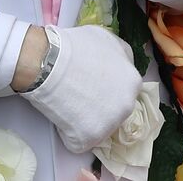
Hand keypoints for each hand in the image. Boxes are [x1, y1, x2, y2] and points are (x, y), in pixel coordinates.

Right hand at [18, 24, 143, 153]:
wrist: (49, 63)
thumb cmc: (77, 47)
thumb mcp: (109, 40)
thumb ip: (122, 57)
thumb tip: (123, 66)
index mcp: (133, 83)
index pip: (123, 92)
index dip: (105, 89)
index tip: (91, 86)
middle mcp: (127, 107)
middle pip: (114, 112)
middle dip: (98, 107)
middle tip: (78, 94)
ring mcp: (109, 125)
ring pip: (99, 128)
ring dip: (84, 121)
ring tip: (68, 103)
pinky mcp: (89, 139)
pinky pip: (80, 142)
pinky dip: (69, 133)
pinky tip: (61, 115)